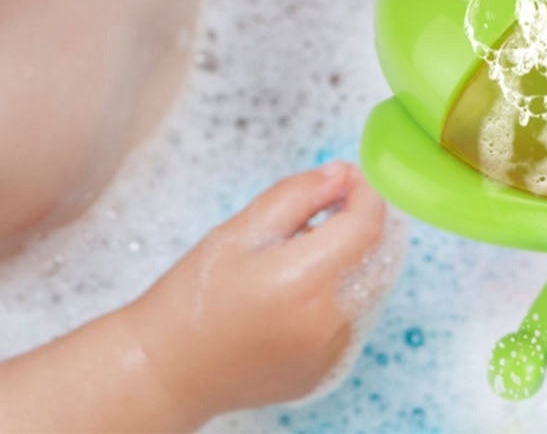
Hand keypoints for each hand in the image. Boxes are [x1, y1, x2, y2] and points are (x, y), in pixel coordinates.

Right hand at [131, 162, 400, 424]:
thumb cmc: (196, 296)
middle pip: (378, 256)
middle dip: (360, 223)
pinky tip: (294, 292)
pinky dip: (338, 293)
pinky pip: (351, 318)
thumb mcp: (241, 229)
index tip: (345, 178)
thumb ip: (299, 195)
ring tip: (294, 255)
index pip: (368, 225)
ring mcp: (332, 353)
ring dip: (349, 258)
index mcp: (308, 282)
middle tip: (321, 207)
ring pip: (366, 286)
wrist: (168, 370)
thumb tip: (342, 175)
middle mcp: (331, 322)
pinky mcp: (326, 371)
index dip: (364, 192)